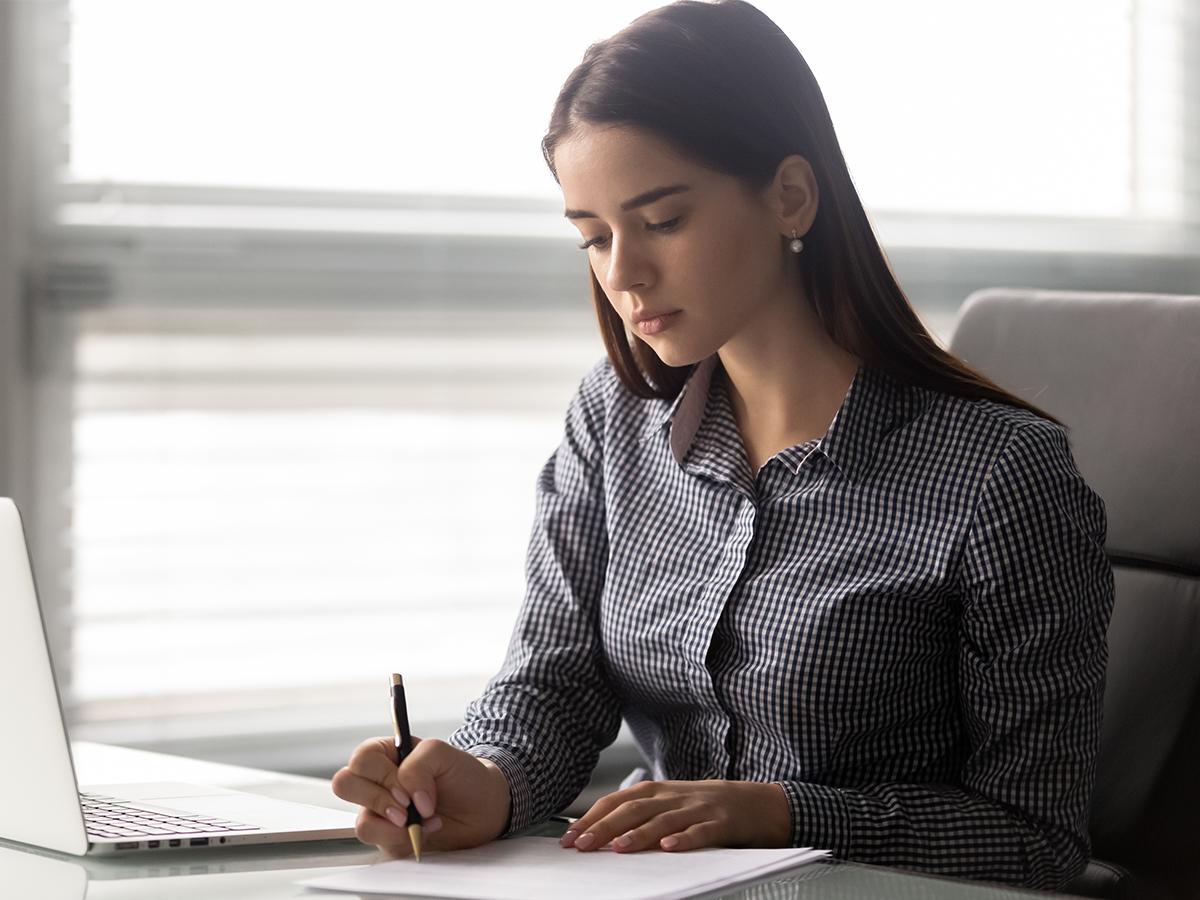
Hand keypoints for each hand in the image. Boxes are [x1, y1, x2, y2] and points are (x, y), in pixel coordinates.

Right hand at [331, 735, 511, 856]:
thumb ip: (419, 765)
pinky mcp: (387, 836)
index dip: (380, 775)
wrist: (481, 806)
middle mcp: (377, 781)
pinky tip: (426, 830)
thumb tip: (405, 797)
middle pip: (345, 785)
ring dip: (394, 826)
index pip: (361, 759)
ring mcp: (379, 810)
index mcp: (386, 753)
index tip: (406, 788)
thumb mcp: (442, 753)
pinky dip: (404, 840)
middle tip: (406, 807)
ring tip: (422, 820)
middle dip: (377, 799)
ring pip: (361, 822)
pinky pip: (379, 844)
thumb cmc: (461, 774)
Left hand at [559, 779, 789, 852]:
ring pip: (663, 820)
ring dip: (638, 834)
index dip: (593, 817)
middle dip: (603, 827)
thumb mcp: (672, 805)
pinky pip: (701, 831)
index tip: (570, 836)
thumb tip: (602, 835)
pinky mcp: (722, 823)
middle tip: (581, 845)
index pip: (618, 801)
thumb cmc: (707, 806)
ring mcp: (698, 808)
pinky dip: (684, 839)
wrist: (758, 802)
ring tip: (618, 847)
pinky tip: (670, 848)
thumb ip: (642, 815)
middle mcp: (674, 796)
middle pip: (633, 810)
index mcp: (658, 791)